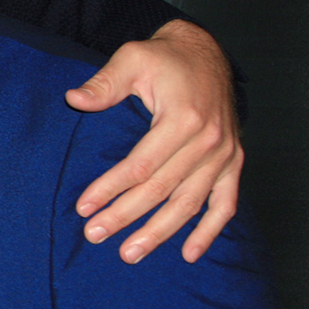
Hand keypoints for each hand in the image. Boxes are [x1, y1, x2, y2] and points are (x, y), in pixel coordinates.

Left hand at [66, 19, 241, 263]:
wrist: (207, 54)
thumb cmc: (166, 59)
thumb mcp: (132, 58)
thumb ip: (105, 82)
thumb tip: (74, 100)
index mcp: (183, 118)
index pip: (141, 165)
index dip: (111, 188)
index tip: (84, 207)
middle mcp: (209, 141)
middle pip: (162, 189)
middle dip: (126, 216)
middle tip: (95, 235)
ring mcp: (224, 155)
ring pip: (190, 204)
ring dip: (160, 232)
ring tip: (130, 253)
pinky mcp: (233, 162)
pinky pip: (226, 204)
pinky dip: (210, 230)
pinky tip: (190, 254)